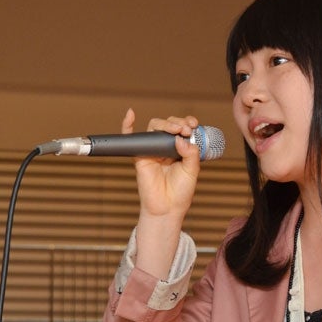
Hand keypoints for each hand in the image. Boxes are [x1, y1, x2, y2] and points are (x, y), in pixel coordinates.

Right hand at [121, 109, 201, 277]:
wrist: (167, 208)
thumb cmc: (180, 191)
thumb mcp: (192, 170)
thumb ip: (190, 153)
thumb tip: (181, 139)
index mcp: (181, 148)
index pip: (183, 128)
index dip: (188, 122)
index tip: (194, 125)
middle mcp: (166, 147)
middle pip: (168, 125)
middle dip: (178, 123)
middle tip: (185, 129)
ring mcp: (153, 150)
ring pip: (154, 128)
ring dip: (165, 124)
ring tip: (176, 129)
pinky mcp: (140, 156)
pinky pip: (131, 138)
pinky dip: (127, 125)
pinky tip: (130, 114)